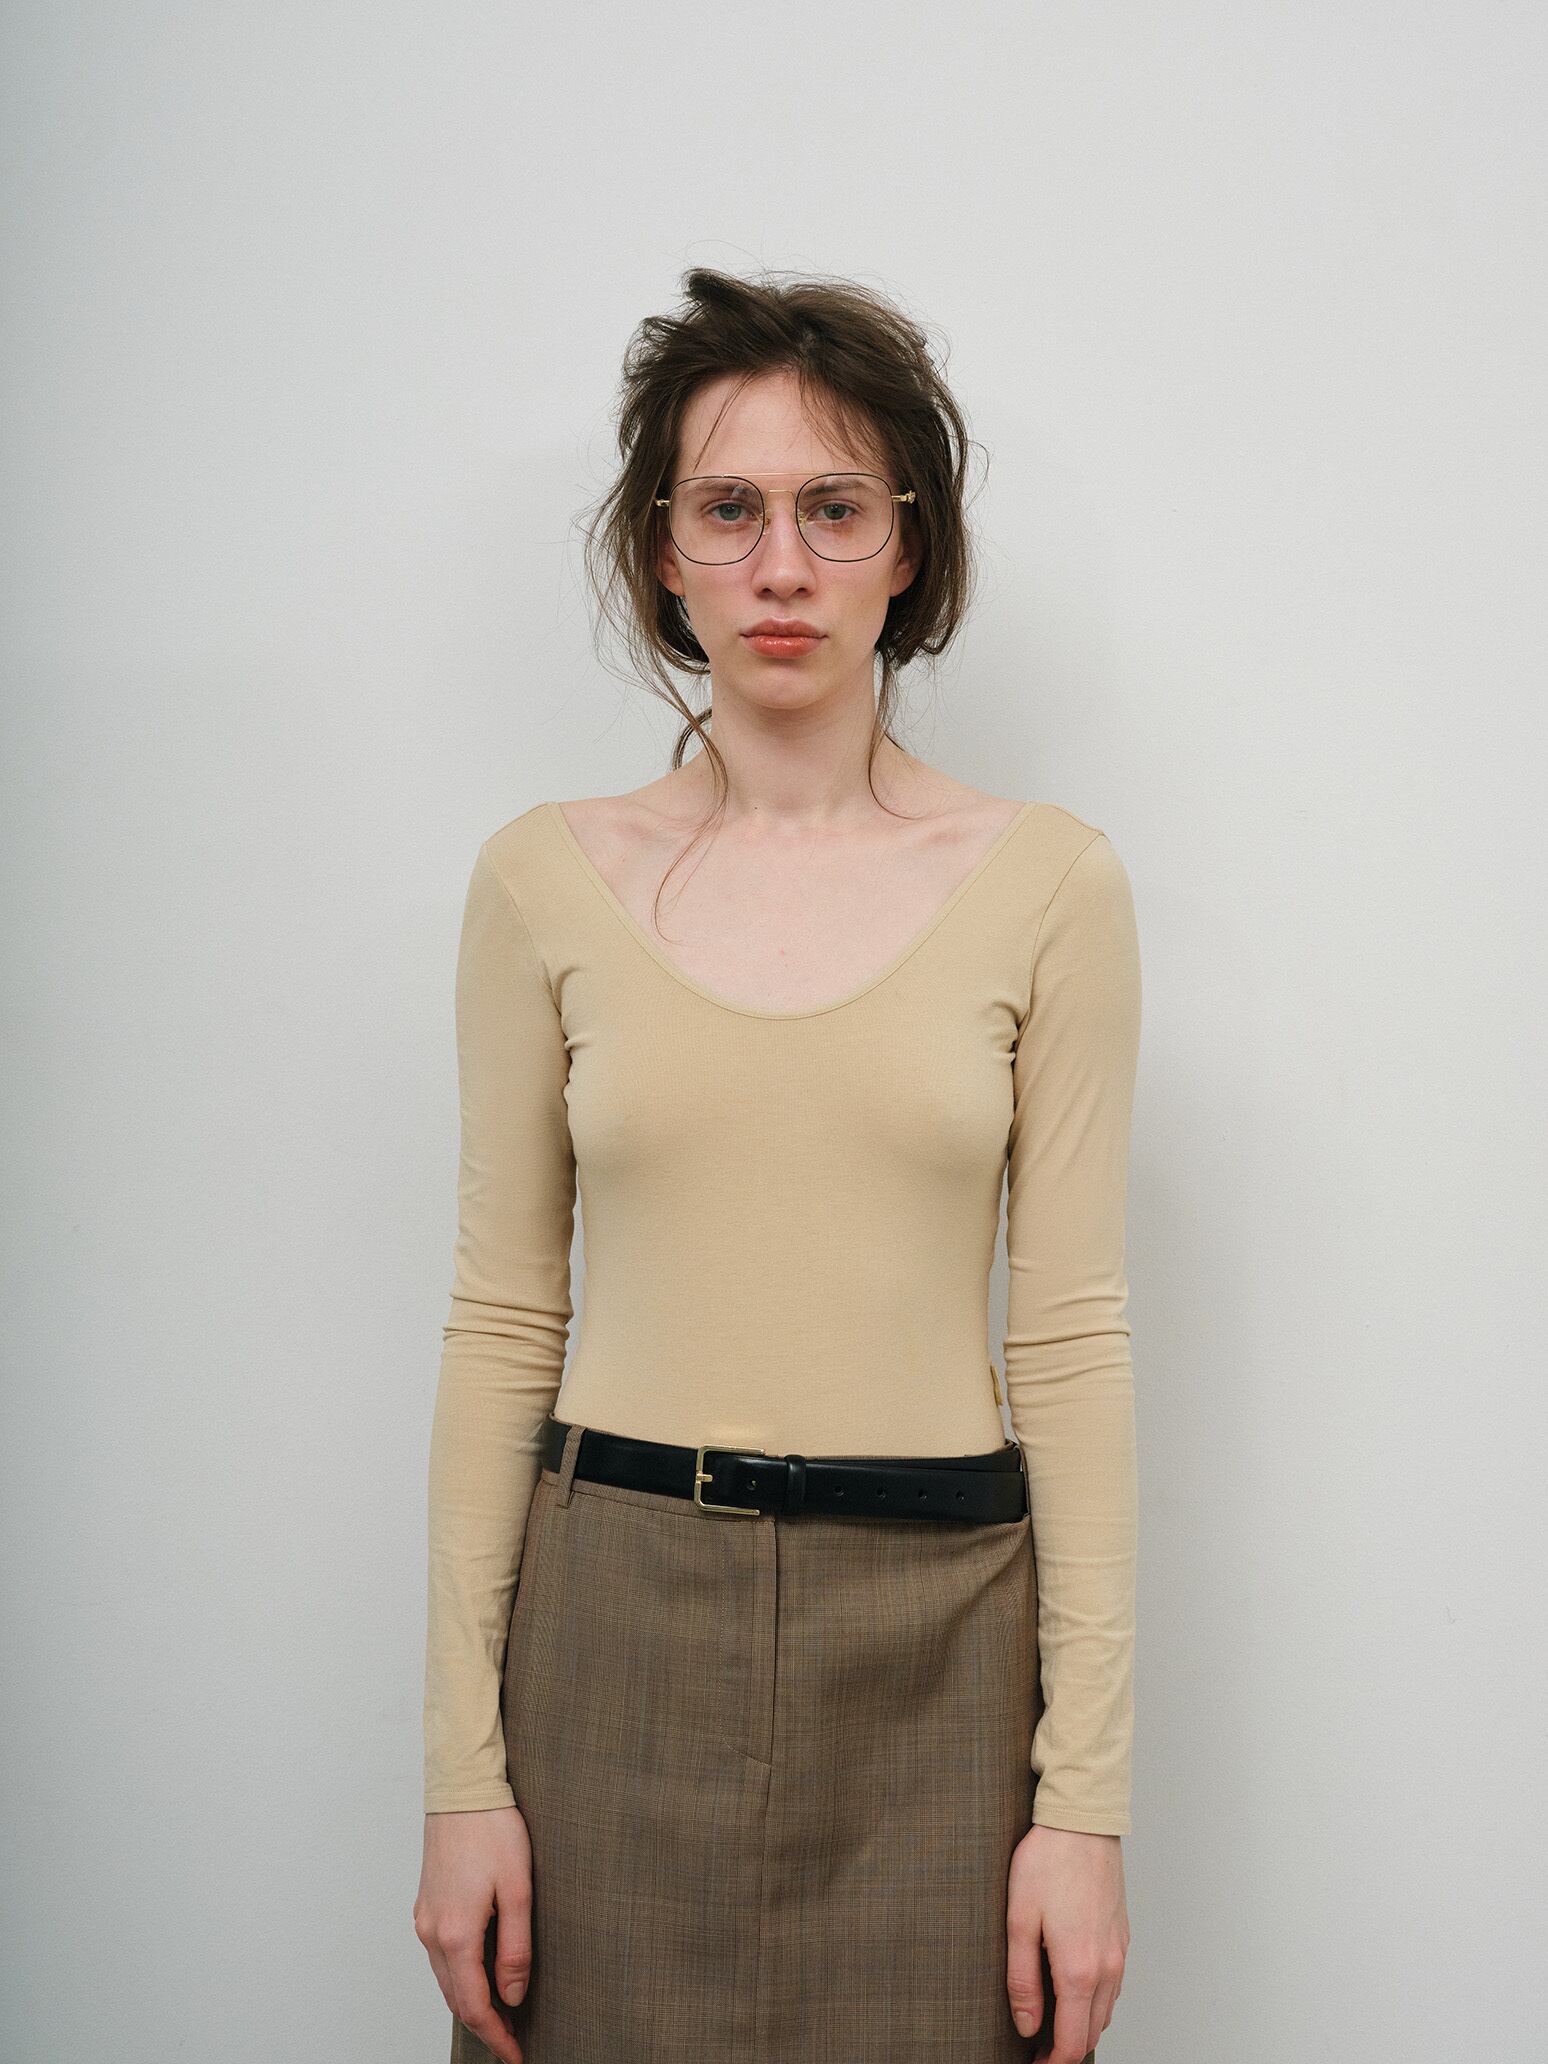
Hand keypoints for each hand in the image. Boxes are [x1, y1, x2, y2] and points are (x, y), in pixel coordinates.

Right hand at [414, 1804, 532, 2063]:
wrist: (461, 1789)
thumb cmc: (493, 1831)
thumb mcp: (518, 1889)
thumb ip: (516, 1947)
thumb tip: (514, 1996)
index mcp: (456, 1933)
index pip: (475, 2005)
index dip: (497, 2036)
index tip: (517, 2055)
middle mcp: (432, 1933)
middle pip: (455, 1999)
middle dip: (485, 2026)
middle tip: (513, 2043)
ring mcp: (425, 1919)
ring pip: (445, 1980)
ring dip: (471, 2003)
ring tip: (503, 2016)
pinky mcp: (426, 1906)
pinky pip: (441, 1957)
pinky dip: (460, 1977)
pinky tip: (481, 1976)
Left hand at [1005, 1824, 1127, 2059]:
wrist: (1082, 1821)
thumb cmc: (1047, 1862)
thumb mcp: (1019, 1921)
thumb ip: (1022, 1980)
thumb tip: (1027, 2026)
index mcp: (1079, 1970)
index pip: (1073, 2042)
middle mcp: (1107, 1967)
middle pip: (1092, 2032)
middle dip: (1066, 2048)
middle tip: (1036, 2047)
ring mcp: (1119, 1951)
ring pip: (1106, 2010)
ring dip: (1082, 2024)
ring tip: (1051, 2020)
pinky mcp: (1122, 1935)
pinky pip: (1113, 1984)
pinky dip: (1095, 2000)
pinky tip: (1073, 1986)